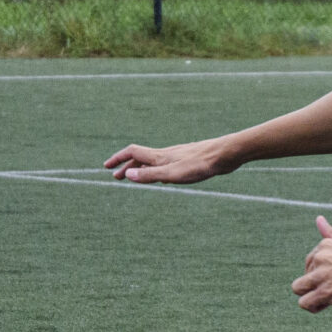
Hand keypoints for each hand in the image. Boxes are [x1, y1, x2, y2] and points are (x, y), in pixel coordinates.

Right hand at [104, 137, 238, 183]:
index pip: (132, 153)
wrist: (224, 155)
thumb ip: (151, 175)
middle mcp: (166, 154)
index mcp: (159, 157)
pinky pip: (166, 164)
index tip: (106, 167)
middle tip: (116, 177)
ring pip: (153, 161)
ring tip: (135, 177)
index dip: (118, 159)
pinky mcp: (188, 160)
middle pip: (140, 158)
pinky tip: (163, 177)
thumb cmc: (199, 165)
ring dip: (141, 169)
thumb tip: (128, 175)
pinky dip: (156, 170)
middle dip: (126, 167)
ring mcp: (177, 156)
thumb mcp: (172, 174)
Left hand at [290, 218, 331, 311]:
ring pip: (298, 288)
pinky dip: (313, 307)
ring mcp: (320, 275)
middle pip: (304, 276)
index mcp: (324, 245)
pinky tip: (326, 305)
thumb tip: (319, 219)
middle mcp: (319, 258)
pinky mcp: (325, 292)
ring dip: (310, 295)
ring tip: (327, 299)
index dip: (322, 273)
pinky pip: (304, 302)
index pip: (310, 262)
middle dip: (316, 284)